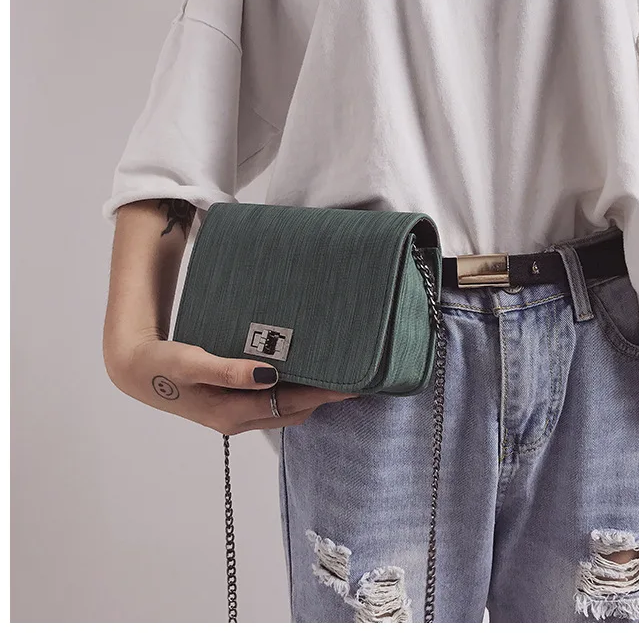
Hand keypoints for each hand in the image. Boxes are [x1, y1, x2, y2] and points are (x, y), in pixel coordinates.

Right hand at [105, 338, 357, 433]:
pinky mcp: (232, 404)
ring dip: (312, 396)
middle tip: (357, 379)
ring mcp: (236, 413)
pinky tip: (302, 375)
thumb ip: (230, 371)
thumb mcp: (193, 364)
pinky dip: (293, 392)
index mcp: (233, 412)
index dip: (324, 395)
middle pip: (295, 410)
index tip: (354, 384)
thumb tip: (269, 373)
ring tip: (337, 377)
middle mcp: (240, 418)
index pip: (292, 404)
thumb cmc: (163, 365)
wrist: (136, 370)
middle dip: (326, 398)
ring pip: (285, 409)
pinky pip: (273, 402)